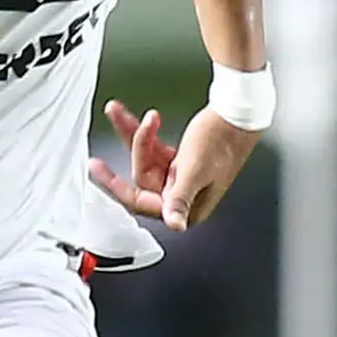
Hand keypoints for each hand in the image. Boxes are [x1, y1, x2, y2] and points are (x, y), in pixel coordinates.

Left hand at [89, 97, 258, 234]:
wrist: (238, 113)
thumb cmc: (223, 139)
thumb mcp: (195, 169)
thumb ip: (179, 198)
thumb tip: (176, 225)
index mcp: (188, 206)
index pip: (142, 202)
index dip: (117, 187)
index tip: (97, 171)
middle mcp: (183, 196)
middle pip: (141, 177)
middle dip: (135, 145)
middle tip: (118, 121)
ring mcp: (180, 178)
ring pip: (146, 159)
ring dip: (136, 134)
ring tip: (120, 111)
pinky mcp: (181, 162)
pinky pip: (154, 149)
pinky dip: (146, 133)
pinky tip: (141, 119)